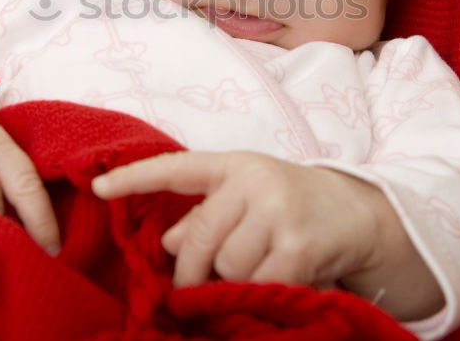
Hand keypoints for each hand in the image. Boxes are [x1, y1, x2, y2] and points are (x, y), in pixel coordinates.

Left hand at [91, 151, 383, 289]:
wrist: (361, 213)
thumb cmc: (294, 206)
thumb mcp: (248, 200)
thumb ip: (207, 217)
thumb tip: (165, 244)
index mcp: (234, 165)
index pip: (176, 168)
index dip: (134, 178)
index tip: (98, 189)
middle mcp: (254, 180)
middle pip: (199, 238)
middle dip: (193, 271)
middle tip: (196, 288)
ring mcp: (277, 210)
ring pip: (227, 266)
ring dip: (234, 282)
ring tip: (257, 274)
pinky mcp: (298, 244)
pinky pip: (257, 284)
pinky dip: (259, 294)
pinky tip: (275, 285)